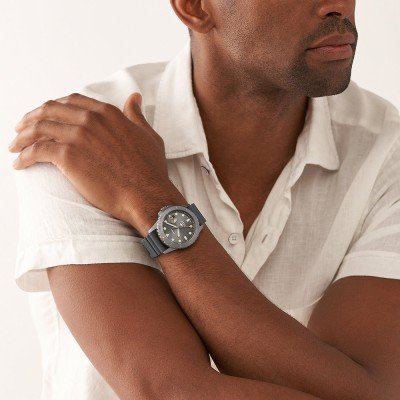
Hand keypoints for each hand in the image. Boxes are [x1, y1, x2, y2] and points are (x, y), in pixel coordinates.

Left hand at [8, 92, 170, 226]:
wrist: (145, 194)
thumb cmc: (149, 169)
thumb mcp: (148, 135)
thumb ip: (136, 115)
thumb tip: (134, 98)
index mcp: (106, 113)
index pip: (72, 101)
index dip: (56, 107)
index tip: (48, 116)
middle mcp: (89, 119)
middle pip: (50, 110)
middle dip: (32, 118)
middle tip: (22, 128)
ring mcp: (77, 137)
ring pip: (39, 128)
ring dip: (22, 136)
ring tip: (15, 146)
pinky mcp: (67, 157)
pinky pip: (36, 151)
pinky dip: (24, 156)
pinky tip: (19, 163)